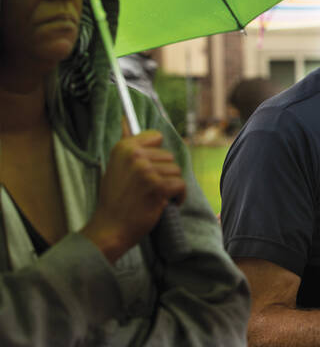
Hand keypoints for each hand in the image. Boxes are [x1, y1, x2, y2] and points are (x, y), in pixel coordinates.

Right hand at [82, 121, 185, 262]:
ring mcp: (146, 171)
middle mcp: (135, 156)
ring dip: (171, 186)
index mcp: (124, 148)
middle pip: (169, 156)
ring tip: (155, 196)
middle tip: (149, 188)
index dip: (156, 154)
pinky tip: (166, 203)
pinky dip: (178, 196)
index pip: (155, 137)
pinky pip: (181, 185)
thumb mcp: (115, 167)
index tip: (150, 167)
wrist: (111, 227)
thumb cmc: (115, 198)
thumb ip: (128, 147)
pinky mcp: (157, 187)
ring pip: (176, 171)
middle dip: (164, 174)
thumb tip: (126, 119)